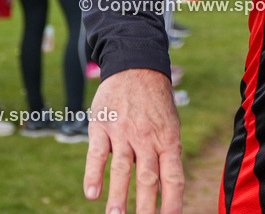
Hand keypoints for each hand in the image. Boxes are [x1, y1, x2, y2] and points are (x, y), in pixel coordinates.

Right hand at [84, 68, 182, 213]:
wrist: (136, 65)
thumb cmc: (155, 100)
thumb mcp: (170, 123)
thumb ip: (168, 151)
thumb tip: (169, 184)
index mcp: (168, 139)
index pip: (173, 176)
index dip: (172, 200)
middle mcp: (147, 137)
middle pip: (148, 177)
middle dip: (145, 206)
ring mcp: (123, 131)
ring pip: (122, 168)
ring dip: (118, 196)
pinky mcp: (102, 125)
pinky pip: (97, 153)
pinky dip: (93, 174)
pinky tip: (91, 193)